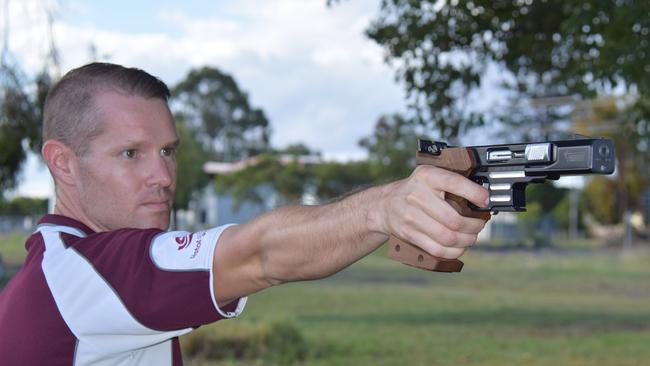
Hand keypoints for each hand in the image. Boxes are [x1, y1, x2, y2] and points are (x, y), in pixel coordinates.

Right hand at [373, 165, 489, 259]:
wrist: (385, 205)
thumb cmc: (415, 190)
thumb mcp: (430, 176)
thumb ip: (453, 182)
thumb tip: (484, 197)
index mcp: (426, 176)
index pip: (454, 183)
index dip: (475, 194)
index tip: (486, 201)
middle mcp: (417, 195)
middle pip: (454, 220)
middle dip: (474, 226)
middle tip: (480, 224)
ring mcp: (411, 217)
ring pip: (448, 237)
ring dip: (467, 240)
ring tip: (472, 236)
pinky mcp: (409, 234)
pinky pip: (438, 249)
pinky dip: (454, 251)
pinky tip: (459, 246)